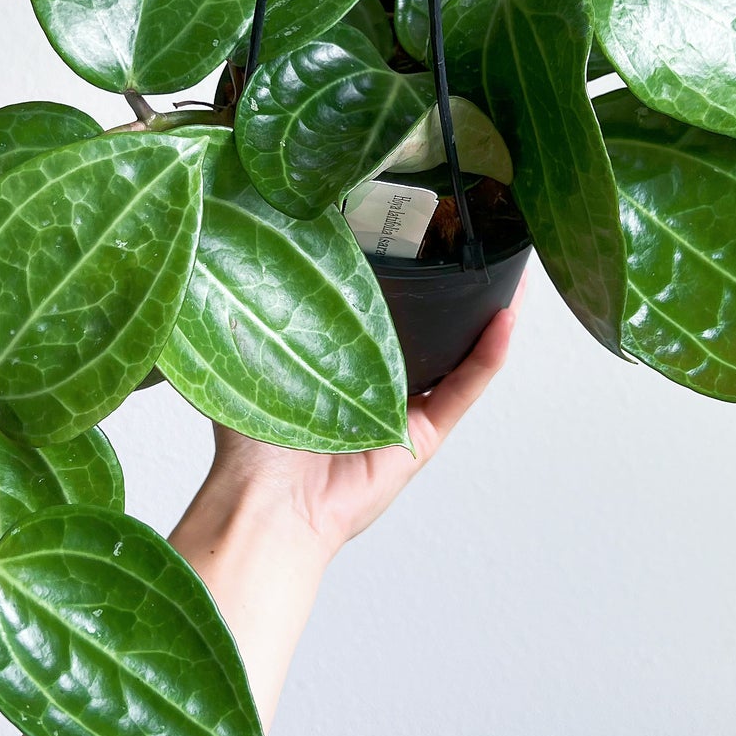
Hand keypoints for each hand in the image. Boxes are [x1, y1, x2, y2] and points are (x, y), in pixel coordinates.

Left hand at [197, 268, 527, 565]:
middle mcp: (374, 388)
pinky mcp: (423, 437)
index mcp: (337, 367)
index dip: (402, 276)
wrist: (267, 504)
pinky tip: (508, 316)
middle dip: (453, 290)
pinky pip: (465, 388)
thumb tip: (226, 260)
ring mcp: (404, 413)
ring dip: (487, 314)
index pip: (376, 314)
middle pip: (427, 330)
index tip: (417, 231)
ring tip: (510, 270)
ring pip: (458, 354)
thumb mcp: (251, 357)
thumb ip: (252, 317)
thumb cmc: (250, 442)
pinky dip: (489, 354)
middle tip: (473, 242)